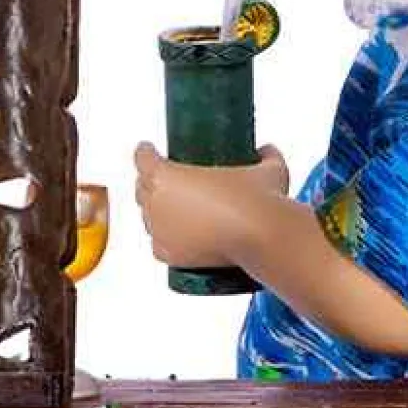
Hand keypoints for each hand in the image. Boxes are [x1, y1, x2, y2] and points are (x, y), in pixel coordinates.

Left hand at [133, 142, 289, 269]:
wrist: (260, 236)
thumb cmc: (257, 199)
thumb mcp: (266, 168)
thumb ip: (265, 155)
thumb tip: (265, 151)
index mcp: (165, 175)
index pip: (142, 158)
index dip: (145, 152)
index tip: (150, 151)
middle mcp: (156, 203)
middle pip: (141, 188)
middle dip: (150, 183)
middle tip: (168, 181)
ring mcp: (159, 231)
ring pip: (147, 217)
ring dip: (156, 211)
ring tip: (175, 209)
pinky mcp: (168, 256)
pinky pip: (158, 245)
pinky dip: (165, 239)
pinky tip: (175, 235)